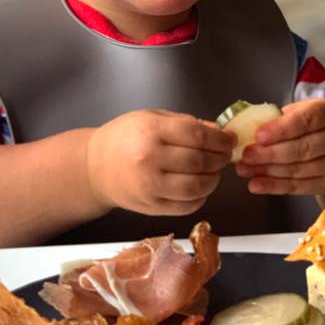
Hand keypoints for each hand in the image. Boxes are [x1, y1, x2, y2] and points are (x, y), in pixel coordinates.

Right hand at [87, 109, 234, 215]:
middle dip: (220, 158)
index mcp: (151, 131)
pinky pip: (186, 205)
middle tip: (224, 155)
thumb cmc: (123, 138)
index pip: (197, 134)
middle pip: (200, 160)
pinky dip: (200, 197)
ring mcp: (150, 186)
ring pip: (197, 186)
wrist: (95, 167)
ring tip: (213, 172)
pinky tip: (199, 187)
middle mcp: (150, 159)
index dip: (220, 138)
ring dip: (213, 179)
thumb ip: (185, 123)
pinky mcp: (151, 206)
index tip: (229, 140)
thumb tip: (218, 131)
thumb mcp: (151, 118)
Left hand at [235, 99, 324, 197]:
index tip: (259, 135)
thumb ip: (278, 119)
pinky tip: (257, 184)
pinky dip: (275, 187)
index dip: (281, 129)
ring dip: (269, 171)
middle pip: (304, 149)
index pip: (306, 121)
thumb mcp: (300, 111)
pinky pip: (300, 187)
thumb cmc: (314, 124)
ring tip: (245, 169)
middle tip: (247, 155)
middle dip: (271, 153)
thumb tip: (248, 132)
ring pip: (300, 170)